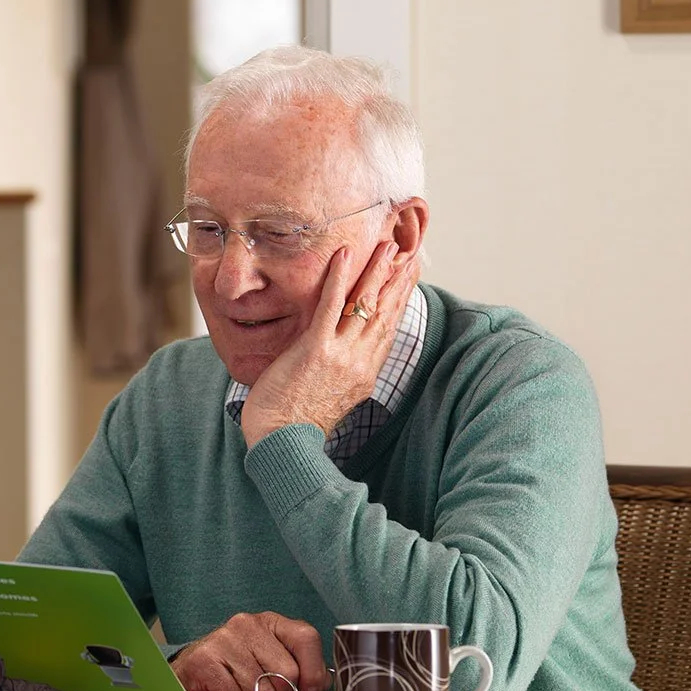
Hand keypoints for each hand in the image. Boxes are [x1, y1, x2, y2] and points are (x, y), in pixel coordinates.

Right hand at [171, 611, 328, 690]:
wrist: (187, 676)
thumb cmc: (233, 673)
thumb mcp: (270, 665)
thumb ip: (300, 672)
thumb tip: (322, 687)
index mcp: (269, 622)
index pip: (306, 638)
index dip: (313, 673)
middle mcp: (247, 624)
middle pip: (288, 672)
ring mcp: (224, 639)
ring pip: (261, 690)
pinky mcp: (205, 660)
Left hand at [240, 240, 421, 446]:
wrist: (282, 444)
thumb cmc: (293, 423)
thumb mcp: (329, 395)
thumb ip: (339, 371)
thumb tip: (336, 355)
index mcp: (364, 374)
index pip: (387, 329)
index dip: (400, 301)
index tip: (408, 278)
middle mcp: (360, 362)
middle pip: (385, 313)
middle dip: (398, 280)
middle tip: (409, 252)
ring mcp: (341, 355)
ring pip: (365, 305)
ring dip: (377, 271)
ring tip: (387, 245)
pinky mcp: (316, 350)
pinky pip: (331, 307)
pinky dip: (340, 279)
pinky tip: (345, 255)